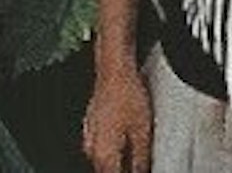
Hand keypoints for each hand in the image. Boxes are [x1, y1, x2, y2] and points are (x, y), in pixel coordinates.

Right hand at [82, 55, 152, 172]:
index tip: (137, 172)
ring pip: (102, 160)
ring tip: (132, 159)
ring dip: (115, 163)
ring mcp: (89, 135)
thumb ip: (141, 160)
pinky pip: (99, 146)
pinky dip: (111, 150)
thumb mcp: (142, 132)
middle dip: (119, 170)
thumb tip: (141, 171)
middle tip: (136, 167)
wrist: (114, 69)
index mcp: (104, 155)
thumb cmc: (127, 95)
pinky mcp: (91, 124)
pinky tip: (123, 144)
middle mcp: (91, 147)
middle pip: (106, 171)